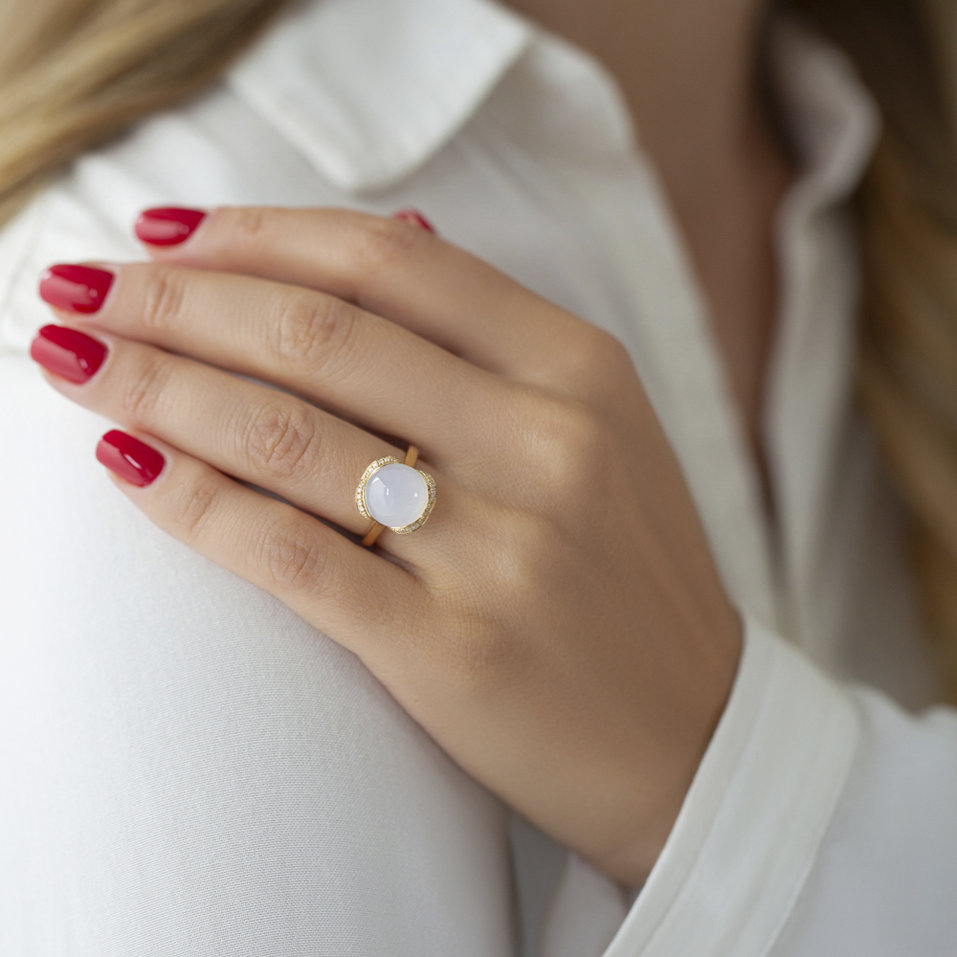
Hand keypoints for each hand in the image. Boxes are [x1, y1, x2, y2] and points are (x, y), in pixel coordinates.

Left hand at [30, 205, 741, 886]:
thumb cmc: (630, 575)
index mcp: (581, 371)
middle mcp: (546, 444)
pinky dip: (192, 501)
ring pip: (285, 435)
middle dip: (178, 300)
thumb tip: (385, 238)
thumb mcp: (600, 428)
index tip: (168, 232)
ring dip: (156, 385)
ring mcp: (502, 550)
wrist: (692, 734)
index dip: (258, 235)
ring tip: (75, 359)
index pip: (388, 264)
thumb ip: (493, 338)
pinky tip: (129, 463)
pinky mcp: (452, 650)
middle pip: (319, 335)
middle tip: (86, 288)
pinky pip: (289, 555)